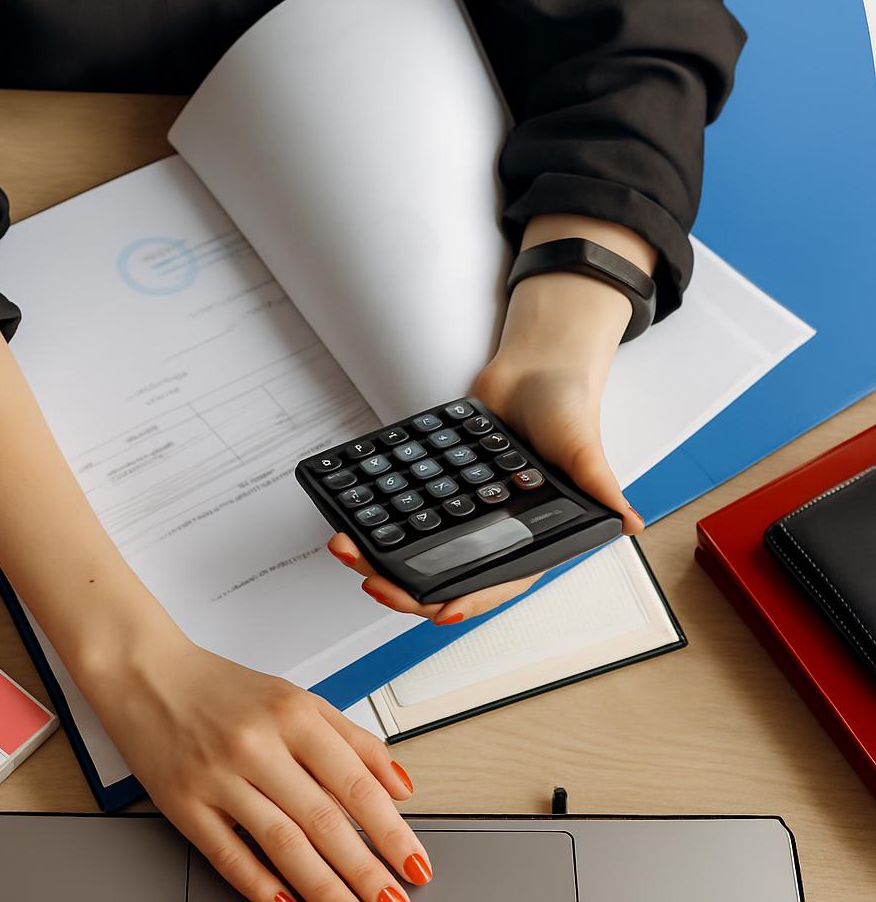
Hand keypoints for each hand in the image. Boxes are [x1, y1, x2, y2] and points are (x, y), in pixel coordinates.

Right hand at [80, 619, 430, 901]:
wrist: (148, 673)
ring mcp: (219, 776)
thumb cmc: (224, 688)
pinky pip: (228, 854)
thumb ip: (352, 738)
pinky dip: (261, 885)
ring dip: (324, 887)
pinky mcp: (183, 803)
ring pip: (283, 842)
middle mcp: (259, 744)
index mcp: (293, 713)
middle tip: (393, 899)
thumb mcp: (296, 697)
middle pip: (323, 819)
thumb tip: (400, 784)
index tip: (414, 861)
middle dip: (366, 870)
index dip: (390, 829)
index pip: (355, 781)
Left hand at [330, 215, 650, 625]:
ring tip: (346, 549)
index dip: (469, 600)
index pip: (498, 580)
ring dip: (381, 555)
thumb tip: (629, 522)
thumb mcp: (583, 448)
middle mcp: (495, 530)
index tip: (438, 610)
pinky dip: (380, 517)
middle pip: (446, 573)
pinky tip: (350, 519)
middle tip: (372, 580)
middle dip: (406, 585)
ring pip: (419, 547)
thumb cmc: (567, 407)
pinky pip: (407, 509)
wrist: (535, 366)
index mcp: (533, 535)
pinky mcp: (441, 484)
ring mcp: (464, 510)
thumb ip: (600, 486)